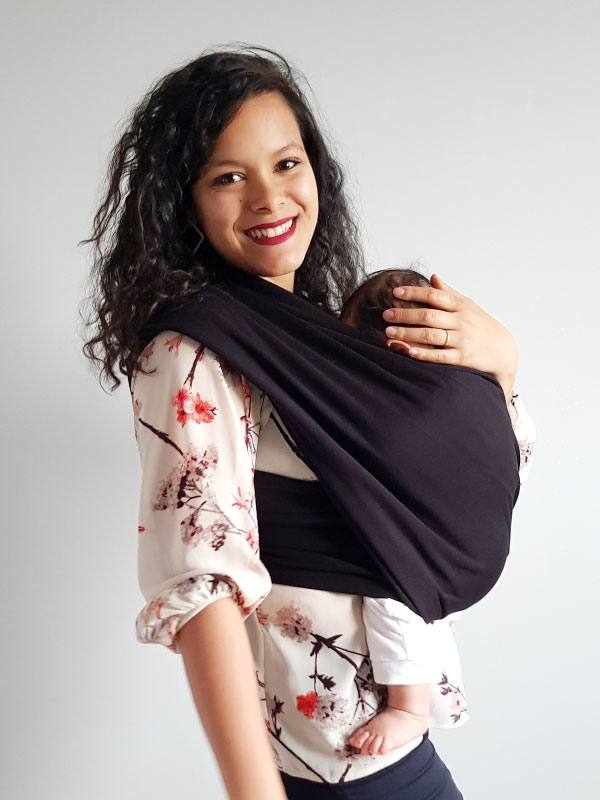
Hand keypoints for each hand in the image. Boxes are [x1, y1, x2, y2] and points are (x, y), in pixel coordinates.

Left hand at [383, 274, 517, 399]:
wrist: (504, 351)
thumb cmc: (481, 326)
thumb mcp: (468, 306)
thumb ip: (449, 293)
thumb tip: (433, 277)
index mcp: (460, 306)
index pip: (434, 295)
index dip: (414, 292)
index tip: (395, 292)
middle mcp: (460, 321)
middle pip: (428, 315)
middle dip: (405, 314)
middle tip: (386, 315)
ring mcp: (461, 339)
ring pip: (430, 335)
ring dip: (408, 333)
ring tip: (389, 333)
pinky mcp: (461, 358)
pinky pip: (439, 355)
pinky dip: (423, 353)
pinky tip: (408, 351)